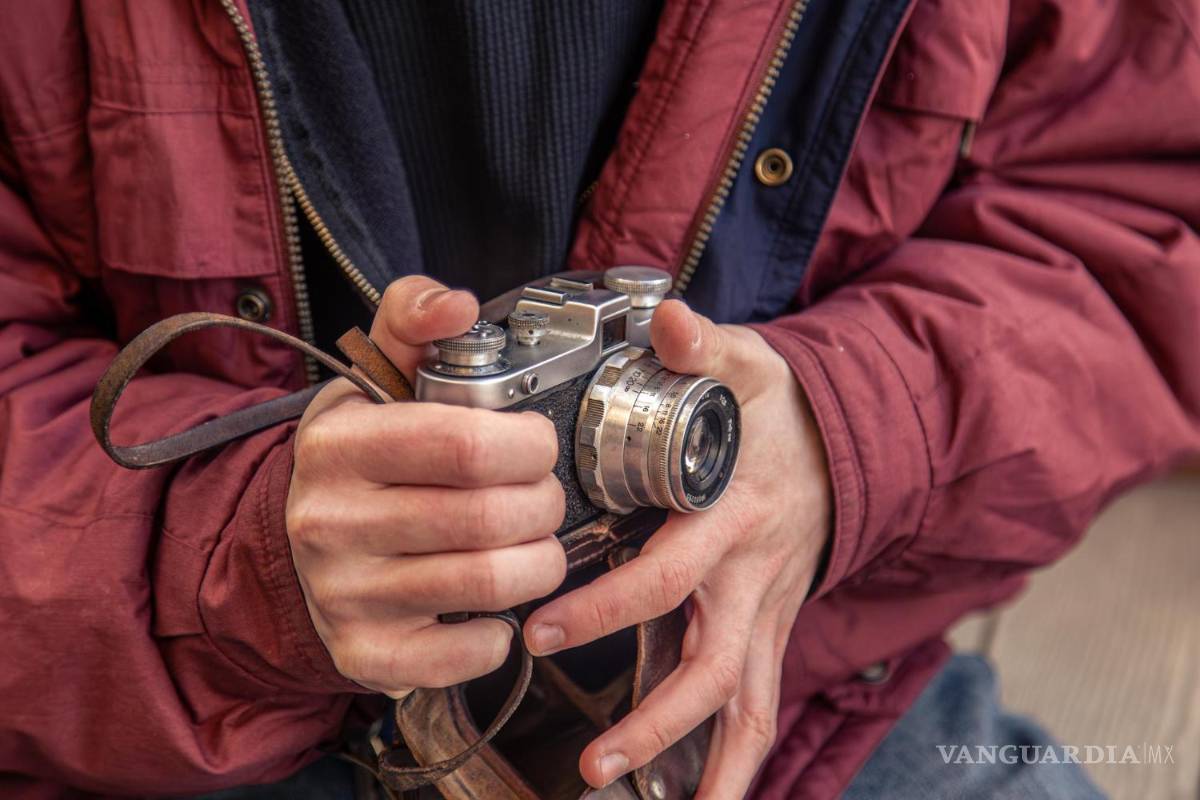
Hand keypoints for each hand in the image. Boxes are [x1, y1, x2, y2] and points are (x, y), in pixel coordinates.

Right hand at [286, 277, 566, 696]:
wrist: (297, 541)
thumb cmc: (361, 454)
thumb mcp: (373, 375)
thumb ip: (413, 320)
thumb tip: (458, 304)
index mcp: (338, 445)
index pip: (463, 444)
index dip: (528, 444)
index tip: (537, 443)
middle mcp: (330, 522)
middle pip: (487, 518)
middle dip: (543, 505)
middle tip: (545, 496)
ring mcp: (345, 595)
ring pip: (488, 585)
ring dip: (538, 564)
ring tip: (534, 544)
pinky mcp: (364, 654)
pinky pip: (465, 655)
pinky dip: (501, 633)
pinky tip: (494, 606)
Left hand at [524, 300, 831, 797]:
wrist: (847, 442)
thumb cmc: (781, 411)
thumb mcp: (749, 363)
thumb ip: (704, 346)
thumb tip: (670, 320)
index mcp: (734, 517)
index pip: (668, 575)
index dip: (608, 607)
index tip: (543, 626)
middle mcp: (755, 577)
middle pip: (712, 666)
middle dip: (653, 718)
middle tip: (592, 757)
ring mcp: (769, 611)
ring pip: (746, 704)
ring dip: (704, 762)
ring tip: (640, 797)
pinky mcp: (771, 629)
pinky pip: (760, 706)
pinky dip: (735, 760)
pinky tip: (702, 799)